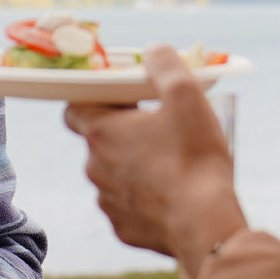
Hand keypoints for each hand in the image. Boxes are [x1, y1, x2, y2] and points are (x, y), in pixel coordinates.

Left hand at [65, 42, 246, 277]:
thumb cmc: (194, 158)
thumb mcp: (186, 96)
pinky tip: (171, 195)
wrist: (204, 224)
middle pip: (98, 141)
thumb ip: (165, 65)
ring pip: (113, 174)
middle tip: (158, 129)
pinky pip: (128, 205)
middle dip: (123, 133)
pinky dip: (144, 198)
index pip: (75, 108)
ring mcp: (107, 200)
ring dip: (133, 166)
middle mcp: (94, 167)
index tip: (125, 100)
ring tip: (170, 163)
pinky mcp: (123, 228)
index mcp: (101, 132)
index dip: (97, 100)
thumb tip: (152, 50)